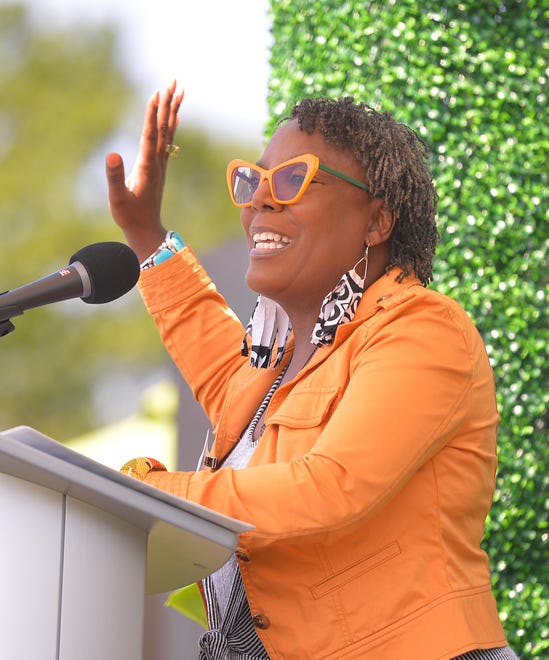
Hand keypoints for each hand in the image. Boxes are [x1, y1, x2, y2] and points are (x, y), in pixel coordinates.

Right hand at [105, 80, 183, 261]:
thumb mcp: (117, 198)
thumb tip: (112, 154)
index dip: (153, 114)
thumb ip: (114, 177)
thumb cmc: (129, 215)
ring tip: (177, 91)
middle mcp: (157, 162)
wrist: (146, 230)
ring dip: (172, 110)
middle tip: (174, 82)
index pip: (150, 135)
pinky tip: (175, 116)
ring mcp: (160, 164)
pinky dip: (171, 126)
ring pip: (168, 132)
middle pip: (164, 128)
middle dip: (168, 104)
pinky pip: (167, 142)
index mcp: (147, 166)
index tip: (157, 93)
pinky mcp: (159, 168)